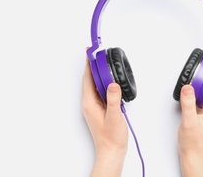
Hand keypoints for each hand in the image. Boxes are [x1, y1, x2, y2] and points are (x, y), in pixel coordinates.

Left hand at [82, 57, 127, 176]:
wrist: (111, 151)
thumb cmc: (112, 138)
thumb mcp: (114, 117)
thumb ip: (114, 99)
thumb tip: (113, 84)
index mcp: (90, 103)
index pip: (88, 78)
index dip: (89, 64)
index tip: (90, 52)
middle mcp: (90, 103)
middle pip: (90, 79)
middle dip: (93, 65)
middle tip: (97, 53)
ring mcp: (94, 106)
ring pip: (95, 84)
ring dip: (99, 73)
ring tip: (104, 62)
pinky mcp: (100, 108)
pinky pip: (100, 90)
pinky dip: (104, 82)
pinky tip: (110, 80)